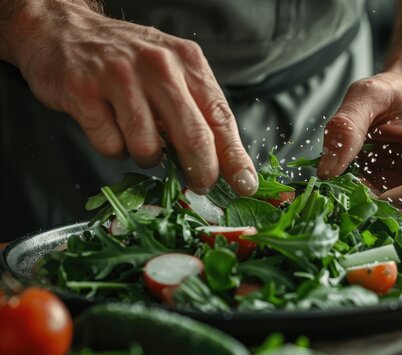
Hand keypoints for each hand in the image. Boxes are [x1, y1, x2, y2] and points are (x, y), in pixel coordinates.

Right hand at [12, 1, 256, 194]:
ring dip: (147, 156)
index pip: (221, 117)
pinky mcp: (84, 92)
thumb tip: (222, 162)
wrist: (64, 30)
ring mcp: (120, 78)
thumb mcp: (173, 72)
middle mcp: (159, 66)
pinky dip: (114, 147)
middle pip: (193, 136)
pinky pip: (110, 146)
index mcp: (188, 62)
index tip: (245, 185)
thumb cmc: (128, 60)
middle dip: (201, 171)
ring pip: (148, 148)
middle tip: (200, 184)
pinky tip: (110, 126)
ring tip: (138, 136)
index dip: (235, 158)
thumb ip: (197, 110)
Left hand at [317, 72, 401, 236]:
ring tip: (352, 214)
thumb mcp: (366, 96)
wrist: (401, 96)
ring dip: (386, 226)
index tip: (383, 195)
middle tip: (363, 218)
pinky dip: (373, 221)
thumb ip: (347, 125)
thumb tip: (328, 171)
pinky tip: (349, 209)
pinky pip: (397, 221)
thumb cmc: (391, 93)